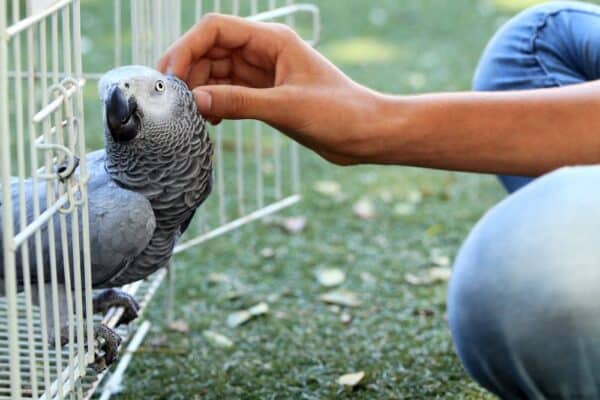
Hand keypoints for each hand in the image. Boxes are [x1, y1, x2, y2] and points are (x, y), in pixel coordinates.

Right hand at [158, 13, 380, 164]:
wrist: (365, 134)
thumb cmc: (339, 113)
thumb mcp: (286, 107)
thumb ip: (239, 102)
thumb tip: (196, 101)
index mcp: (272, 40)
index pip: (216, 30)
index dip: (187, 47)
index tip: (171, 75)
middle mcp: (265, 52)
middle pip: (212, 50)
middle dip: (190, 71)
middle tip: (174, 100)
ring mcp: (265, 74)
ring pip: (218, 73)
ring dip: (201, 90)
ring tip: (192, 115)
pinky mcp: (267, 95)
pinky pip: (230, 92)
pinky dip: (216, 103)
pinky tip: (212, 121)